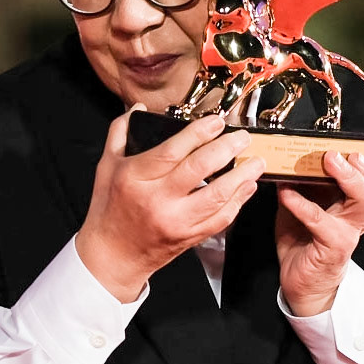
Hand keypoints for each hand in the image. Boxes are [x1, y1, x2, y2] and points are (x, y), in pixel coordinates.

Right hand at [76, 108, 265, 301]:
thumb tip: (138, 108)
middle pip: (199, 170)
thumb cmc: (110, 208)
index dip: (199, 133)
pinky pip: (220, 219)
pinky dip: (238, 202)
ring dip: (241, 177)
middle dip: (227, 149)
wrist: (113, 255)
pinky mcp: (189, 237)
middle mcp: (157, 200)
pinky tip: (247, 187)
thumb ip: (121, 133)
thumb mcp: (107, 166)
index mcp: (136, 178)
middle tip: (243, 138)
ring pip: (217, 197)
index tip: (217, 121)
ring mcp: (176, 222)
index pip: (172, 151)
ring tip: (256, 162)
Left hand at [276, 150, 363, 316]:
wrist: (301, 278)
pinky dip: (301, 202)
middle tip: (352, 154)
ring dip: (349, 177)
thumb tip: (297, 150)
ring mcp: (350, 230)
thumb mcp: (312, 200)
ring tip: (330, 162)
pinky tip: (286, 193)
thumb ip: (311, 177)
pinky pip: (319, 219)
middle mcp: (363, 215)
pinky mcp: (333, 245)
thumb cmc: (306, 237)